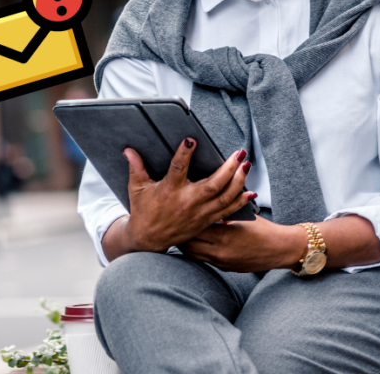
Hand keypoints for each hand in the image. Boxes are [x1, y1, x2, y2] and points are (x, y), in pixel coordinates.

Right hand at [118, 139, 254, 254]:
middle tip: (239, 153)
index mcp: (169, 190)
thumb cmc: (143, 211)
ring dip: (238, 181)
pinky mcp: (205, 221)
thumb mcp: (137, 188)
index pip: (177, 168)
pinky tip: (251, 192)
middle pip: (213, 185)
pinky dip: (240, 202)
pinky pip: (227, 212)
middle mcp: (187, 202)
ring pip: (224, 197)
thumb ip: (136, 167)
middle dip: (228, 168)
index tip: (192, 140)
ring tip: (246, 165)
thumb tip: (128, 149)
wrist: (149, 240)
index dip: (184, 154)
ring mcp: (199, 213)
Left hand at [182, 216, 305, 272]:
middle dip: (181, 234)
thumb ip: (222, 212)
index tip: (178, 211)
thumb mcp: (242, 216)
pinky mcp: (225, 268)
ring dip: (186, 244)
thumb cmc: (263, 229)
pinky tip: (195, 242)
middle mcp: (220, 252)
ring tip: (180, 232)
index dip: (184, 220)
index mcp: (223, 236)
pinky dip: (196, 251)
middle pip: (188, 244)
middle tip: (174, 222)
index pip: (194, 228)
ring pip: (193, 255)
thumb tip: (205, 204)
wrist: (280, 249)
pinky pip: (203, 260)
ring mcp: (222, 262)